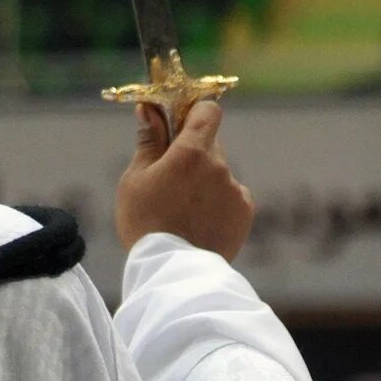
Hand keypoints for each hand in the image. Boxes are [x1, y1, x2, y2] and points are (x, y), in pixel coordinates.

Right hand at [113, 98, 252, 257]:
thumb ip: (149, 141)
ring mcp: (235, 189)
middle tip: (172, 177)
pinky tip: (200, 221)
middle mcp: (219, 166)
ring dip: (205, 181)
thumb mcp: (135, 179)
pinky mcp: (245, 211)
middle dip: (192, 153)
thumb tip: (149, 109)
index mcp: (191, 152)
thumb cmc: (144, 222)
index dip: (195, 113)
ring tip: (183, 210)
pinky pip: (231, 194)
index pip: (208, 111)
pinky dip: (218, 202)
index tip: (180, 123)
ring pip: (219, 172)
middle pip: (210, 144)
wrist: (171, 271)